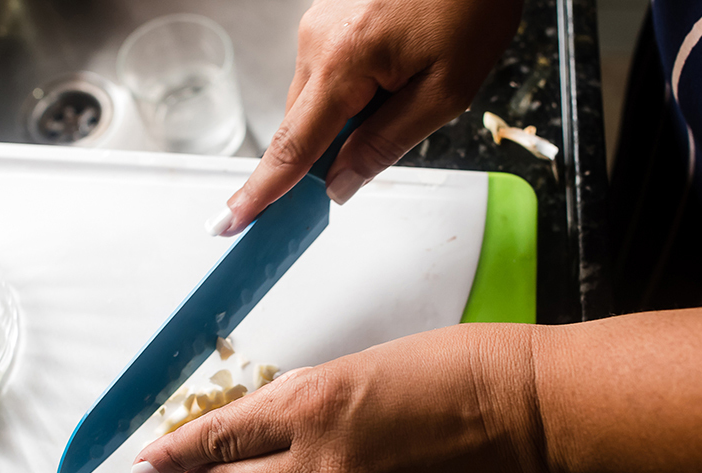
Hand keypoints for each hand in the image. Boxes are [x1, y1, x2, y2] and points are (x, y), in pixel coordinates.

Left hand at [131, 324, 549, 472]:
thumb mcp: (370, 366)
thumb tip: (301, 423)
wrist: (536, 413)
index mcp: (313, 403)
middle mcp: (321, 457)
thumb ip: (323, 401)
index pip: (221, 434)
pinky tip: (333, 472)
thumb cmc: (467, 367)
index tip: (145, 461)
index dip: (176, 451)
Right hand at [206, 0, 522, 235]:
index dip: (262, 191)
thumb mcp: (446, 90)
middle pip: (302, 126)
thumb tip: (339, 186)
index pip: (292, 146)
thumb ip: (386, 143)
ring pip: (317, 100)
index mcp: (344, 61)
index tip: (230, 222)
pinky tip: (397, 72)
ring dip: (349, 117)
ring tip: (409, 87)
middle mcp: (318, 40)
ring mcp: (320, 24)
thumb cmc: (472, 1)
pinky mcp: (331, 16)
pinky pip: (329, 72)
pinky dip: (353, 90)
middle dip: (328, 152)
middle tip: (367, 162)